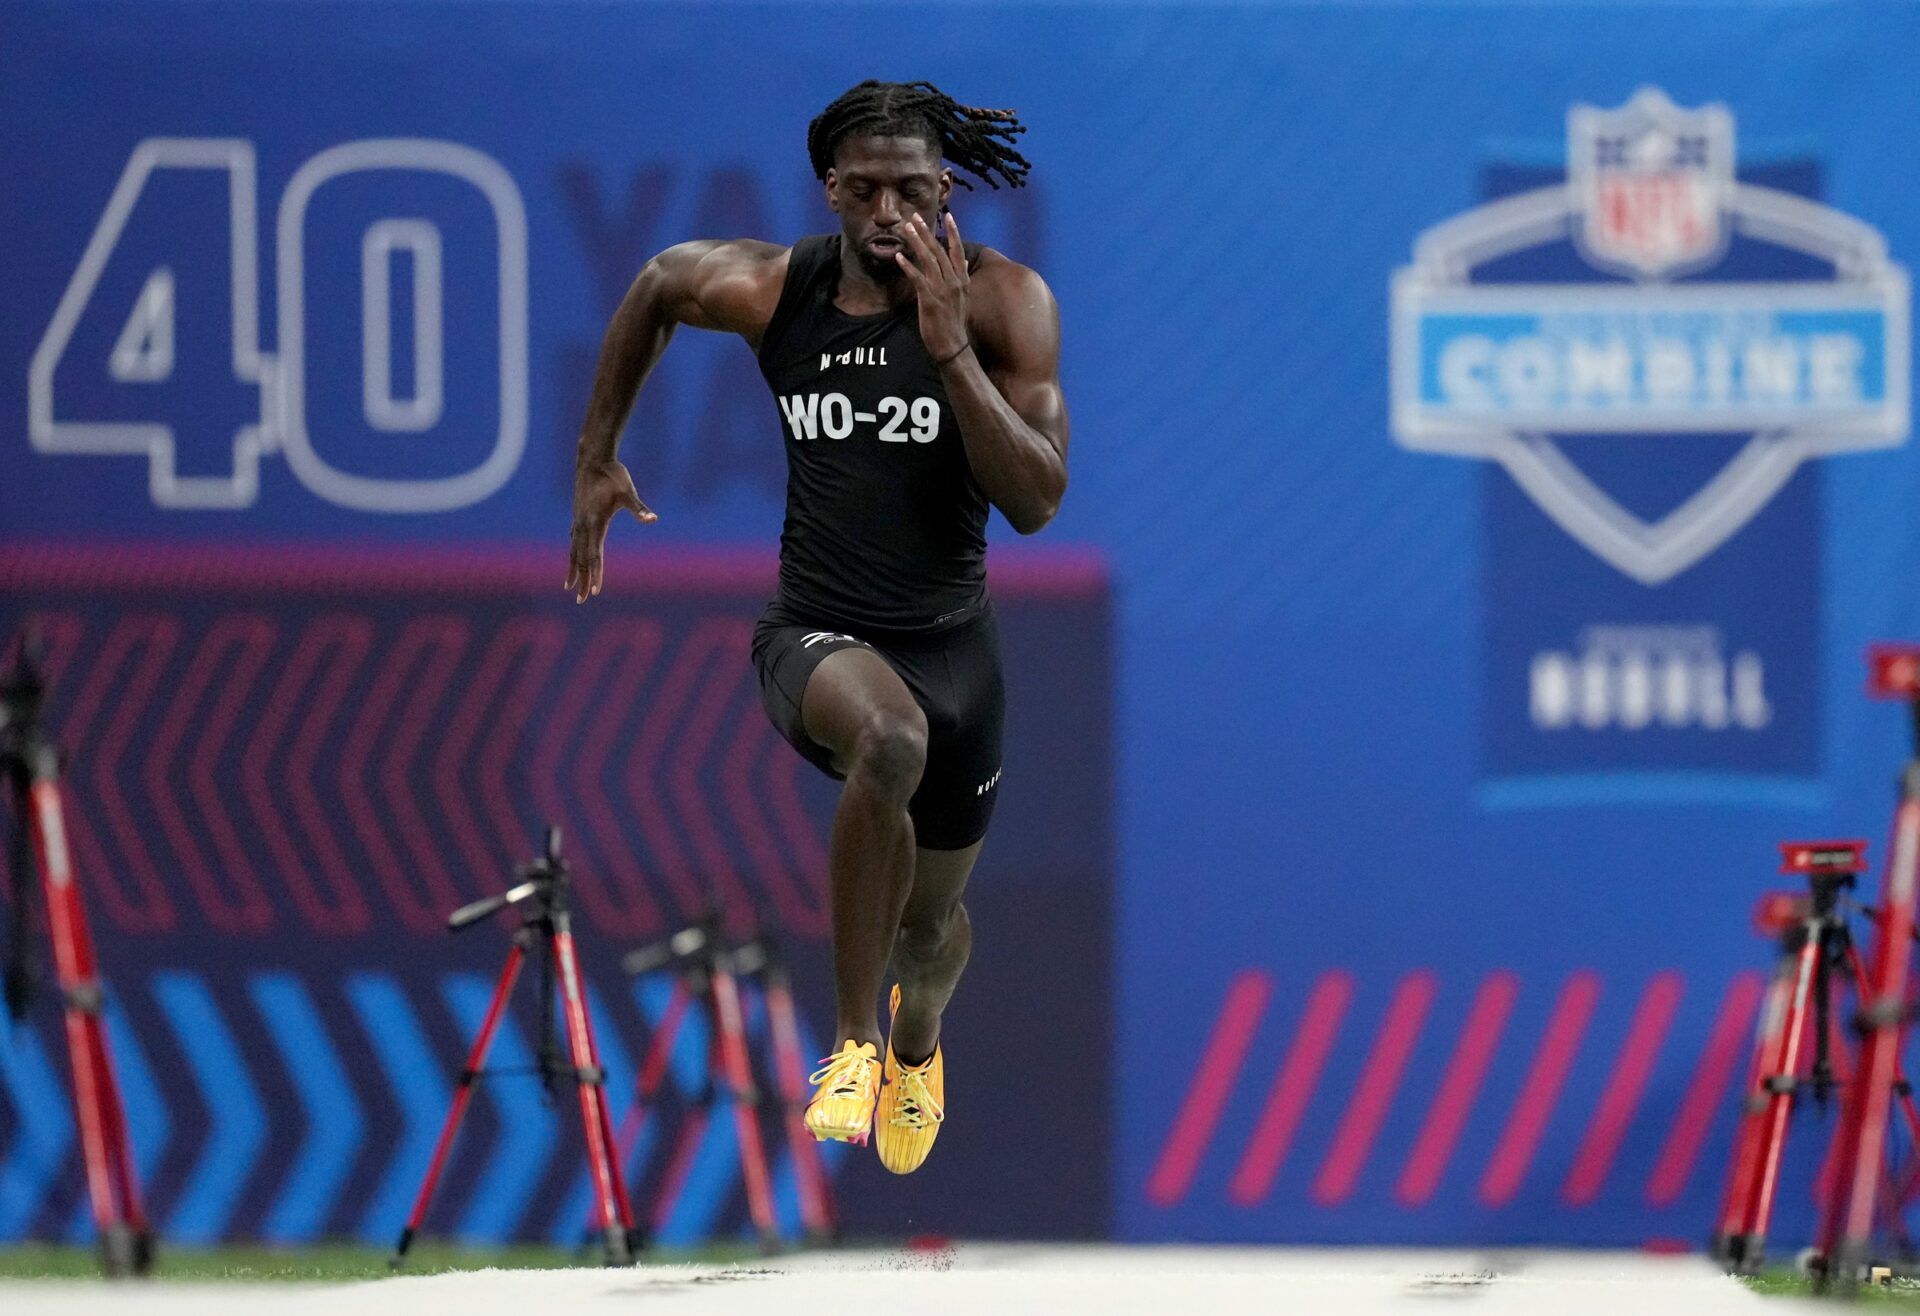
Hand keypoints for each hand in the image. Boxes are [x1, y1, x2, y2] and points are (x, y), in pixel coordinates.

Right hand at [567, 458, 654, 601]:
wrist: (592, 458)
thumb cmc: (613, 474)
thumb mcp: (629, 491)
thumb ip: (639, 507)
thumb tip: (653, 518)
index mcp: (595, 522)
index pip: (595, 555)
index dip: (595, 574)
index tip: (595, 591)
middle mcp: (583, 524)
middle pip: (581, 558)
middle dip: (582, 580)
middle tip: (581, 601)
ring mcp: (578, 520)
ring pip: (573, 551)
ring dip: (573, 570)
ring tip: (569, 587)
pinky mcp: (577, 515)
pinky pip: (573, 540)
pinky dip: (572, 554)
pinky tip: (572, 559)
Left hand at [895, 210, 969, 362]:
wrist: (953, 345)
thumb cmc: (955, 322)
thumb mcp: (963, 297)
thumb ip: (961, 277)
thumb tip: (962, 262)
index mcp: (962, 280)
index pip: (957, 250)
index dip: (954, 232)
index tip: (948, 215)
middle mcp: (953, 281)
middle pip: (939, 250)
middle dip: (927, 232)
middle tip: (915, 217)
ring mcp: (942, 289)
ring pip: (928, 259)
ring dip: (917, 242)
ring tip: (907, 228)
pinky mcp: (929, 299)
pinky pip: (917, 278)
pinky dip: (908, 266)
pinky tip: (899, 256)